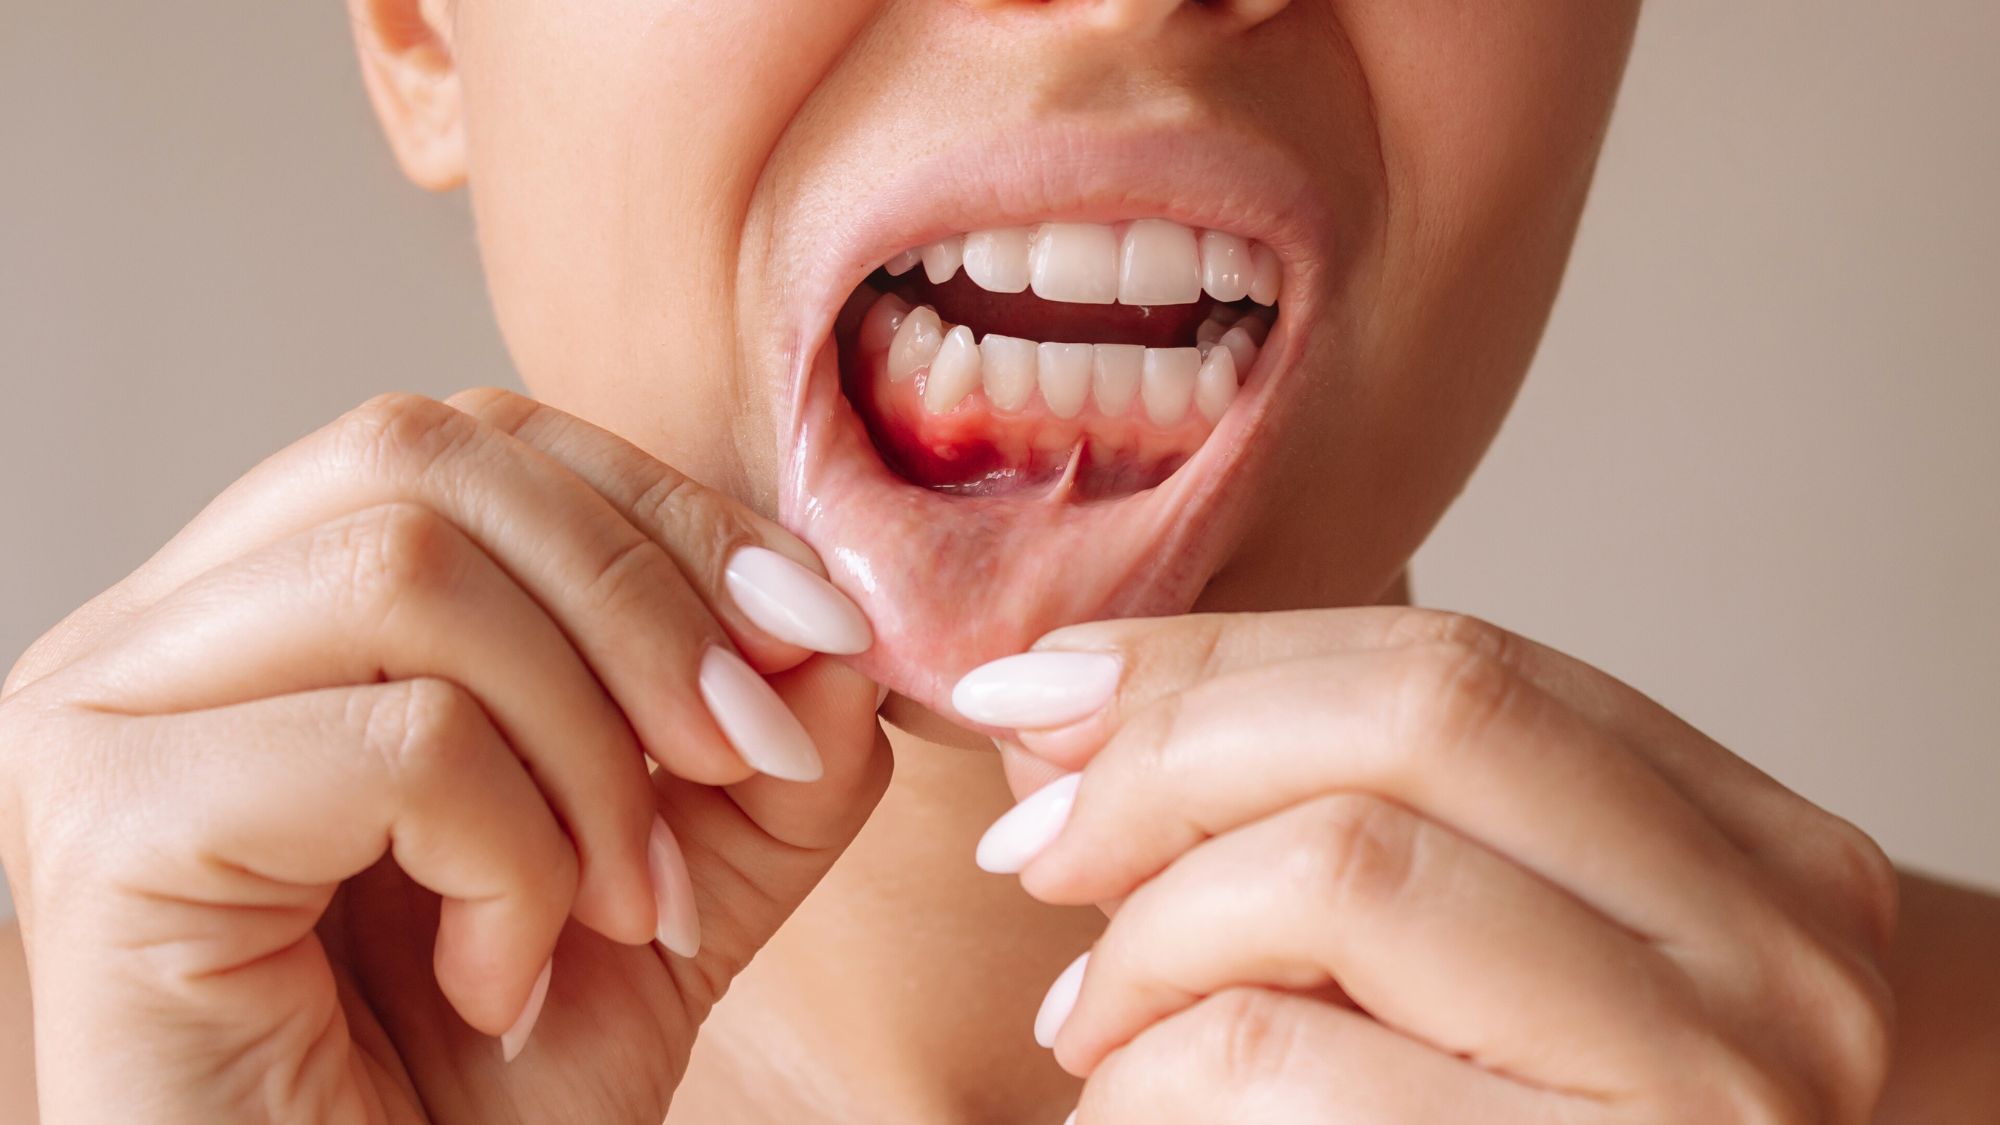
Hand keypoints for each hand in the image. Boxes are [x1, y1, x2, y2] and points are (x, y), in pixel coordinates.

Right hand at [0, 388, 890, 1123]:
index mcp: (270, 606)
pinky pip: (394, 742)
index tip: (816, 641)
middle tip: (740, 766)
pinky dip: (512, 860)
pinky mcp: (105, 826)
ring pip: (410, 576)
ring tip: (616, 909)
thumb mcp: (671, 886)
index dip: (670, 518)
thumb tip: (837, 624)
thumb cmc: (480, 1093)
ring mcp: (102, 714)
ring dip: (587, 756)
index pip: (481, 442)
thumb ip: (766, 749)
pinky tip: (497, 978)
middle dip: (647, 610)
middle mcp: (158, 632)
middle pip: (433, 458)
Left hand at [960, 608, 1897, 1122]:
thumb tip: (1061, 699)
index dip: (1219, 658)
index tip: (1038, 686)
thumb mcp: (1451, 965)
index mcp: (1759, 857)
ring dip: (1154, 932)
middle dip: (1174, 757)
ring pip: (1342, 869)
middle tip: (1037, 847)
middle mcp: (1781, 957)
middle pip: (1418, 719)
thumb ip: (1315, 815)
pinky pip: (1278, 1055)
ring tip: (1092, 1018)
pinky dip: (1149, 1068)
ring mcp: (1711, 1086)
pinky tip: (1128, 1103)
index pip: (1458, 665)